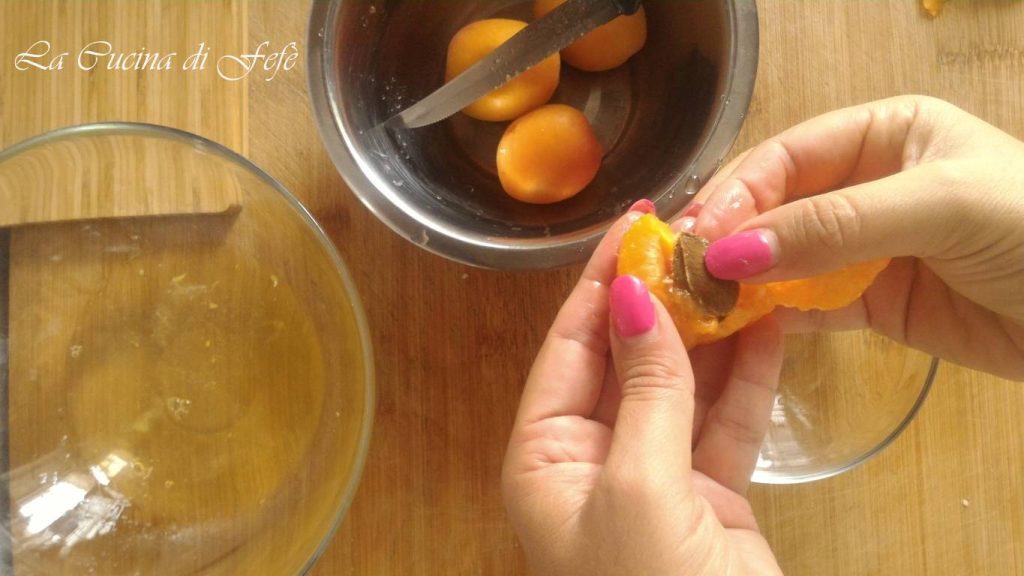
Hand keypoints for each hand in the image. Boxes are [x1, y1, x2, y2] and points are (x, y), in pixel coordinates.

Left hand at [502, 207, 783, 575]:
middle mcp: (591, 461)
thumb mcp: (641, 488)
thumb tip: (632, 296)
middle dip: (660, 300)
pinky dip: (747, 377)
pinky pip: (724, 421)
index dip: (601, 284)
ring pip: (681, 384)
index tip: (635, 226)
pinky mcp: (709, 495)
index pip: (570, 348)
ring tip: (738, 265)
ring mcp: (653, 476)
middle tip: (697, 236)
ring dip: (710, 330)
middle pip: (625, 358)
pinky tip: (768, 325)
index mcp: (545, 459)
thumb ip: (644, 390)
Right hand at [689, 96, 1023, 380]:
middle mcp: (868, 183)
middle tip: (680, 270)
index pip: (789, 156)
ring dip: (742, 277)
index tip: (695, 234)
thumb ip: (834, 225)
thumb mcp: (938, 205)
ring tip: (696, 300)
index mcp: (885, 132)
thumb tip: (730, 251)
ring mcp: (868, 245)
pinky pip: (810, 303)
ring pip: (785, 256)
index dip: (738, 192)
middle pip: (776, 205)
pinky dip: (775, 314)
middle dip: (730, 235)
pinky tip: (740, 324)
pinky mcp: (875, 302)